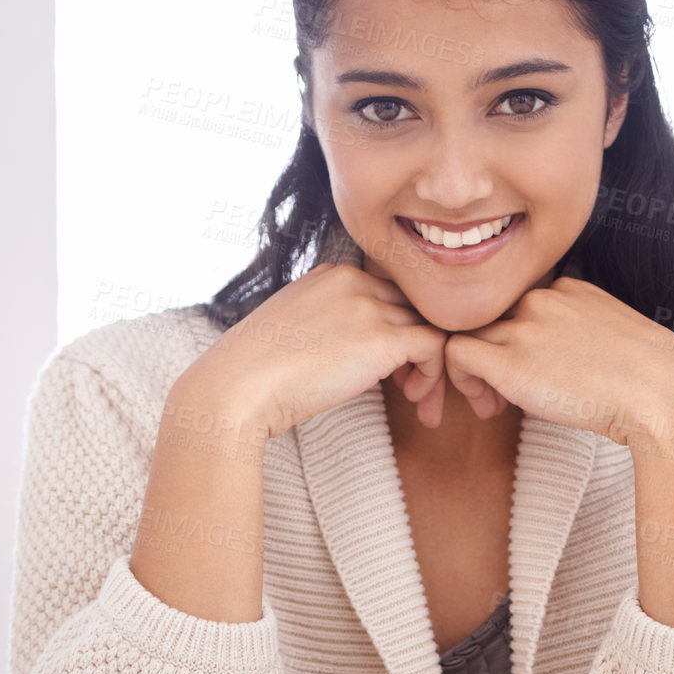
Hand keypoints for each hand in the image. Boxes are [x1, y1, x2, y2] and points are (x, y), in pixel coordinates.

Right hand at [203, 263, 454, 438]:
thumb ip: (330, 324)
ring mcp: (369, 306)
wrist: (237, 387)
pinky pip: (435, 346)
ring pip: (428, 326)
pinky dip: (434, 374)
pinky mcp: (382, 338)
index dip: (395, 329)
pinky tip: (412, 398)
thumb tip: (353, 350)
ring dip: (427, 366)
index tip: (386, 367)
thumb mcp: (295, 329)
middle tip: (409, 386)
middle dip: (418, 347)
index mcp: (332, 274)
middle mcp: (354, 280)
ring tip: (414, 398)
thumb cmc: (256, 371)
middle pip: (412, 307)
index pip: (388, 293)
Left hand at [442, 276, 673, 447]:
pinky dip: (461, 381)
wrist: (666, 395)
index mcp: (569, 287)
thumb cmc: (653, 383)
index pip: (517, 306)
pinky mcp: (511, 360)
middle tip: (500, 399)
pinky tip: (489, 407)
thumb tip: (560, 369)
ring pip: (465, 333)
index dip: (512, 342)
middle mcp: (542, 296)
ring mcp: (525, 325)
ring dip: (473, 374)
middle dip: (487, 358)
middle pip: (488, 319)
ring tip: (493, 408)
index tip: (529, 378)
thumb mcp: (615, 343)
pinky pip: (455, 354)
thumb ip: (579, 340)